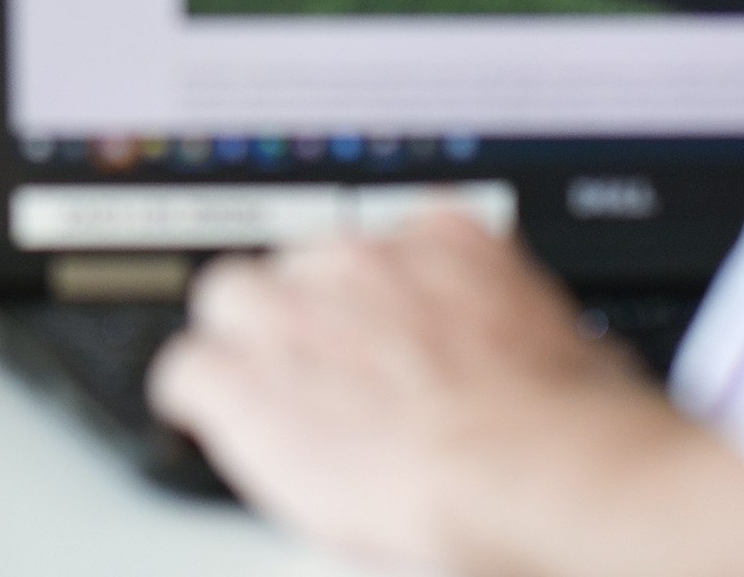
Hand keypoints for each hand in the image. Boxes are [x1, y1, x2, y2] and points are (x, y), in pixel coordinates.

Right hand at [148, 213, 674, 569]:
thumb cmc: (449, 514)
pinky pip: (417, 228)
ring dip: (353, 294)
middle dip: (272, 326)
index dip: (223, 386)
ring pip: (324, 252)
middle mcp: (285, 305)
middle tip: (329, 373)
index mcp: (240, 382)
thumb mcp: (321, 515)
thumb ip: (269, 445)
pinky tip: (459, 313)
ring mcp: (362, 260)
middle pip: (238, 290)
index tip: (245, 399)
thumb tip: (262, 427)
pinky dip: (434, 264)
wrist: (553, 472)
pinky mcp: (439, 236)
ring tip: (410, 351)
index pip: (190, 362)